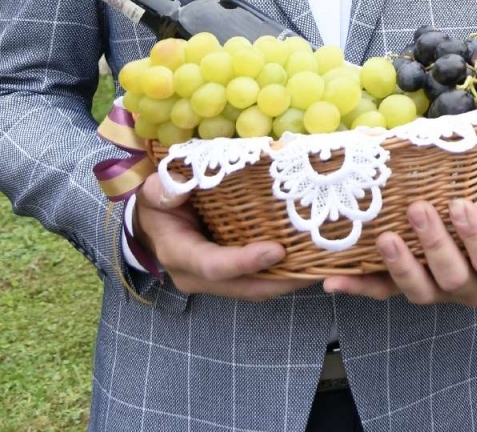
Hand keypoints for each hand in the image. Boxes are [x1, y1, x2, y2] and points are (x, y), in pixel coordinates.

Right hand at [133, 172, 313, 300]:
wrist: (153, 226)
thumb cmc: (159, 204)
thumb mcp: (155, 192)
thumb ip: (163, 190)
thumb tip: (176, 186)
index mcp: (179, 254)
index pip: (214, 265)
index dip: (245, 261)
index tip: (278, 250)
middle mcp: (198, 277)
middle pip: (245, 288)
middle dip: (282, 281)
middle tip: (318, 266)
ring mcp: (215, 282)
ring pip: (256, 289)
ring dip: (289, 281)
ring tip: (323, 265)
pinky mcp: (230, 278)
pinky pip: (259, 282)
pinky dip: (284, 275)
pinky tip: (310, 261)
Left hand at [320, 200, 476, 306]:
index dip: (476, 237)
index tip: (460, 204)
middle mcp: (470, 289)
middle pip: (451, 276)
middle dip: (434, 244)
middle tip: (420, 208)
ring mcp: (437, 292)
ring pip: (417, 291)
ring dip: (399, 266)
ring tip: (386, 237)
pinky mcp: (409, 289)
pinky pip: (382, 293)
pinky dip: (357, 287)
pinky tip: (331, 281)